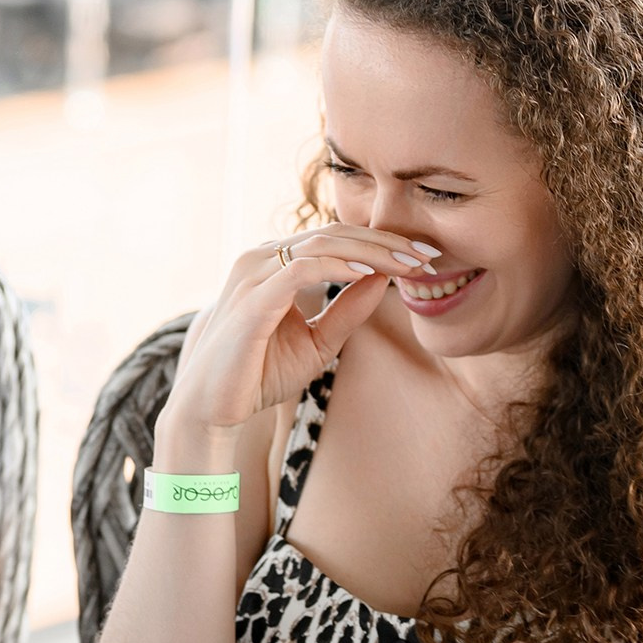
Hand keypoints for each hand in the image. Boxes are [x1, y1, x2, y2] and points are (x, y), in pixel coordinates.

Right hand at [160, 225, 438, 444]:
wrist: (213, 408)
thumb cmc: (257, 375)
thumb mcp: (318, 342)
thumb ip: (348, 310)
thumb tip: (384, 279)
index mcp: (274, 263)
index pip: (337, 239)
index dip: (384, 245)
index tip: (425, 260)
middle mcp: (260, 258)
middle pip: (336, 233)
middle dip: (388, 243)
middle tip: (430, 256)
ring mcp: (253, 273)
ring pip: (324, 243)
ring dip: (373, 251)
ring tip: (411, 265)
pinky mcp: (252, 296)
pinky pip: (303, 267)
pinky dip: (341, 266)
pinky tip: (372, 274)